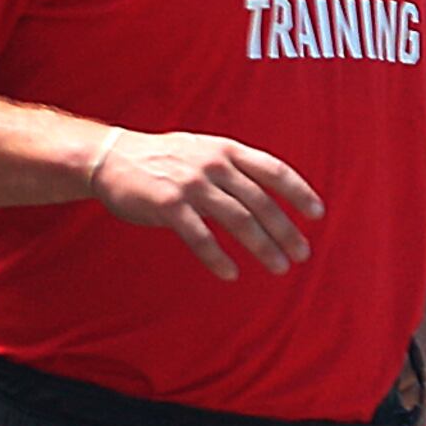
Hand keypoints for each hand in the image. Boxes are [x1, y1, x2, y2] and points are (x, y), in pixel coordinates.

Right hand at [93, 129, 322, 280]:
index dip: (299, 193)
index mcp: (226, 150)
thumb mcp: (204, 151)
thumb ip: (235, 168)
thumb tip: (272, 196)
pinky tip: (232, 274)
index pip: (274, 170)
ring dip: (263, 247)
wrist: (109, 157)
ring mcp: (190, 185)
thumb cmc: (162, 159)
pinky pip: (201, 237)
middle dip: (286, 231)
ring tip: (279, 268)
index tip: (317, 215)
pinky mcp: (168, 205)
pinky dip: (218, 258)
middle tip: (302, 254)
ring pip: (239, 220)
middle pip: (261, 202)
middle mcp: (213, 165)